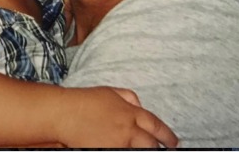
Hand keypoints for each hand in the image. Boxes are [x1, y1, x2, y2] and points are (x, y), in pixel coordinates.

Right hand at [55, 86, 177, 147]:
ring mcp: (119, 143)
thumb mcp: (109, 92)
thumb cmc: (84, 100)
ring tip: (146, 150)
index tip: (173, 141)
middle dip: (157, 147)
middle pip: (151, 143)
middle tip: (162, 149)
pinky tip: (124, 149)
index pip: (155, 125)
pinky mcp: (108, 151)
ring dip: (144, 150)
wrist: (65, 113)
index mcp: (130, 112)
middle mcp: (128, 129)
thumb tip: (139, 103)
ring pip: (140, 151)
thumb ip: (128, 97)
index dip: (167, 134)